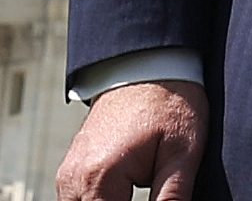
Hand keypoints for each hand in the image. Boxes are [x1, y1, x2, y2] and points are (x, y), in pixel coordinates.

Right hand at [56, 80, 206, 200]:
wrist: (147, 65)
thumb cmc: (169, 102)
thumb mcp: (183, 152)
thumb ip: (172, 197)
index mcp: (100, 178)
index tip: (159, 200)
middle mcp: (74, 179)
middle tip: (154, 194)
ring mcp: (68, 175)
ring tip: (139, 192)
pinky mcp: (70, 170)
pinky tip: (126, 196)